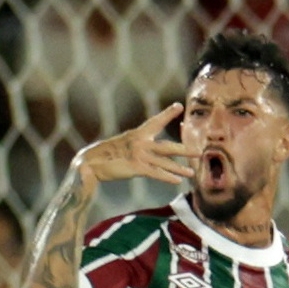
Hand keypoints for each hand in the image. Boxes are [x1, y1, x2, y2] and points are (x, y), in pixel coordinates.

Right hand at [71, 102, 195, 187]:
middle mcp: (141, 142)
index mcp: (137, 134)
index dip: (167, 114)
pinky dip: (167, 177)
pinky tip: (177, 181)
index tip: (179, 106)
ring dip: (179, 169)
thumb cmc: (108, 154)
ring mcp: (139, 155)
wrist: (90, 163)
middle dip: (184, 150)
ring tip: (192, 173)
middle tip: (199, 151)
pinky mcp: (136, 167)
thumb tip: (152, 147)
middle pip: (168, 146)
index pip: (155, 121)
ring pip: (165, 162)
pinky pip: (156, 173)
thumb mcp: (125, 143)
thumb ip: (140, 144)